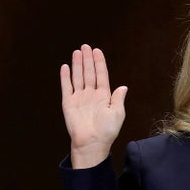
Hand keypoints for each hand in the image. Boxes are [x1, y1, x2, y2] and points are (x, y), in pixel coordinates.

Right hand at [60, 44, 127, 167]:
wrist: (92, 143)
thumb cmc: (107, 131)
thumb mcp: (117, 113)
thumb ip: (118, 99)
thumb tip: (124, 87)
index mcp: (104, 96)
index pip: (101, 75)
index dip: (99, 63)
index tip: (97, 51)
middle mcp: (91, 95)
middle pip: (89, 73)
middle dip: (87, 59)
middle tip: (85, 46)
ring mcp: (79, 98)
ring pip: (78, 77)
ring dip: (77, 64)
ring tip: (77, 52)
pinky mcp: (68, 103)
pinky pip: (66, 87)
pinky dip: (65, 77)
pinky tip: (65, 67)